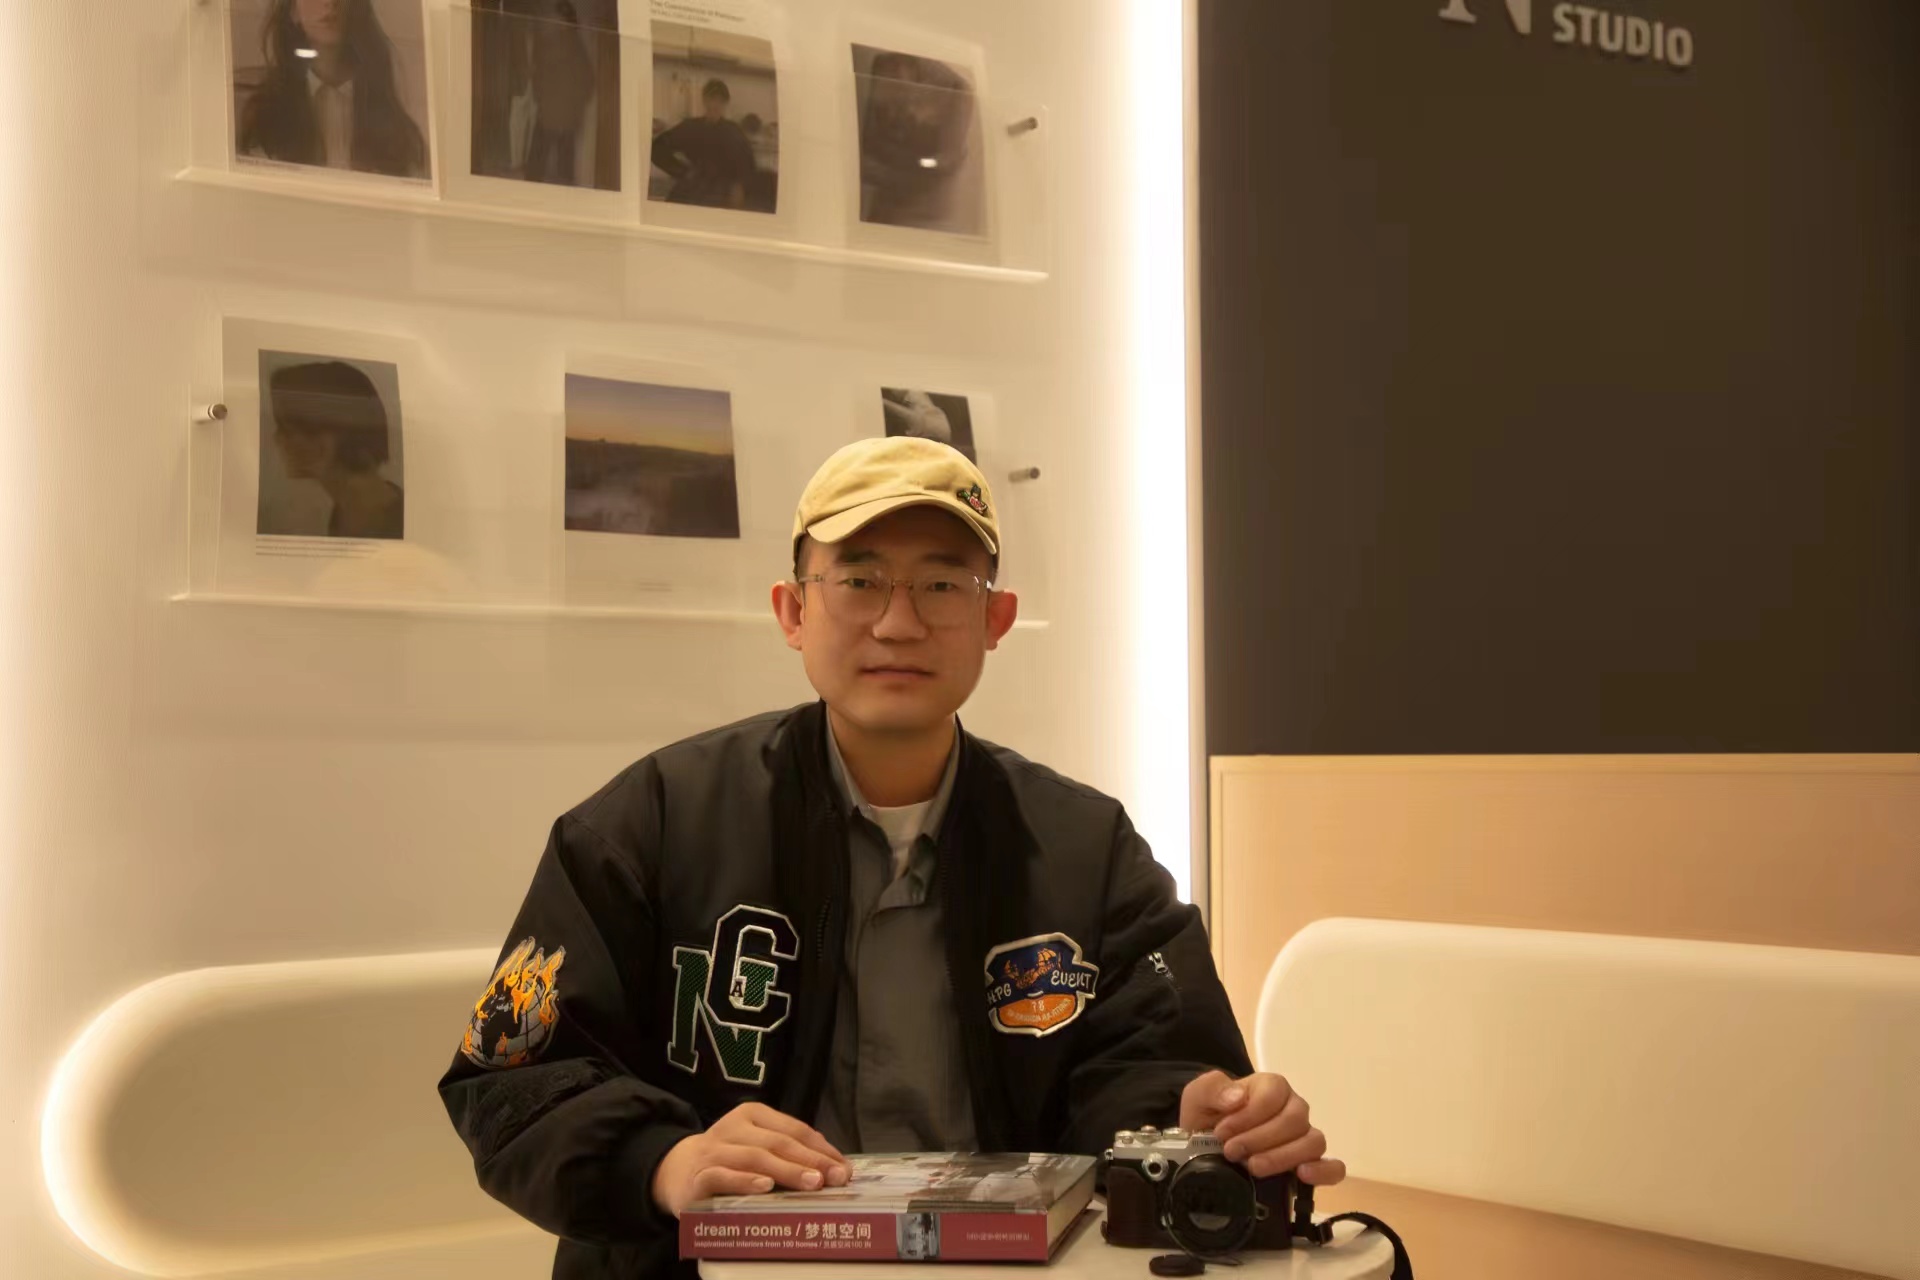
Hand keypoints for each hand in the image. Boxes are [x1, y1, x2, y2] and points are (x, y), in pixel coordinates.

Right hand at [650, 1102, 851, 1217]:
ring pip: (754, 1157)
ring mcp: (714, 1150)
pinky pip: (723, 1176)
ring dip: (786, 1170)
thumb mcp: (758, 1147)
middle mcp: (734, 1127)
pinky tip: (764, 1187)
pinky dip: (744, 1181)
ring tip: (811, 1183)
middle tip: (833, 1178)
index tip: (843, 1169)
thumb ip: (789, 1153)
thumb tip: (834, 1170)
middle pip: (778, 1142)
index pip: (795, 1129)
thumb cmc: (730, 1160)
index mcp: (753, 1115)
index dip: (822, 1149)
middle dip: (810, 1161)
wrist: (677, 1171)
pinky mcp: (699, 1175)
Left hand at [1179, 1069, 1345, 1185]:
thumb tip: (1237, 1097)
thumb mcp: (1198, 1097)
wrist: (1208, 1148)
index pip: (1274, 1094)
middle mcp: (1294, 1109)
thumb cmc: (1209, 1117)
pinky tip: (1303, 1175)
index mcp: (1271, 1087)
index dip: (1249, 1114)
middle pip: (1294, 1120)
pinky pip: (1333, 1167)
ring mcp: (1304, 1137)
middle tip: (1232, 1152)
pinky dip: (1324, 1171)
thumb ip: (1212, 1089)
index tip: (1222, 1132)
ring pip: (1313, 1142)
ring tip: (1255, 1168)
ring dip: (1282, 1157)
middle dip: (1259, 1139)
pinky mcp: (1310, 1164)